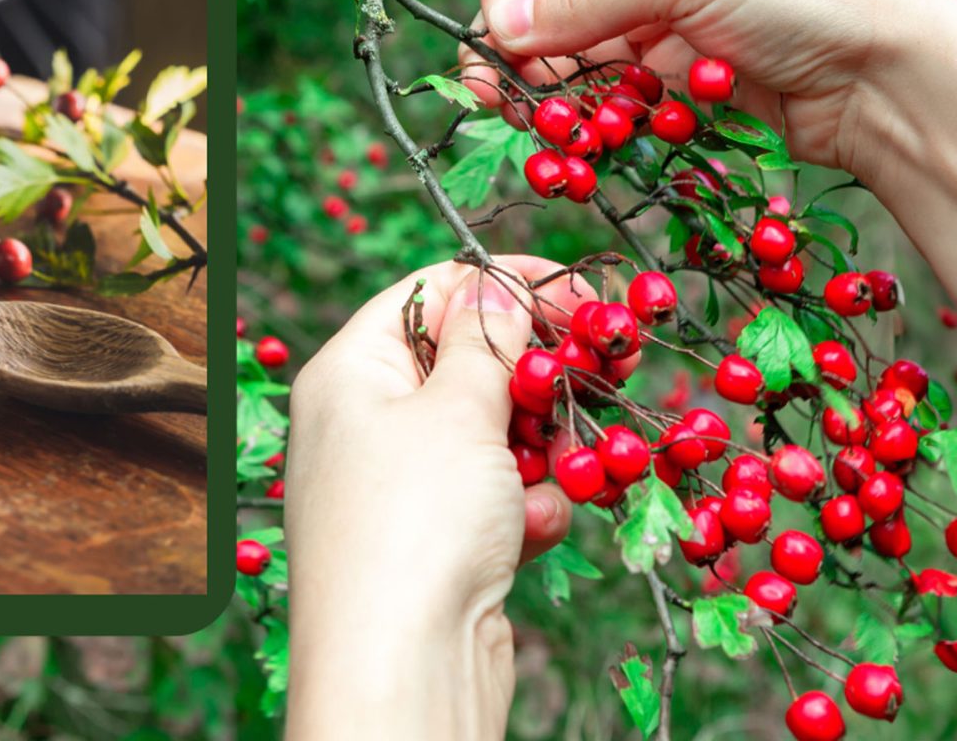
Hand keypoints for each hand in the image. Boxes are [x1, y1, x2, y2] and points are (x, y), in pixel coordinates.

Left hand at [283, 257, 596, 740]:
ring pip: (495, 435)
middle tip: (606, 360)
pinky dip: (527, 506)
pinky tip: (535, 527)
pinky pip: (499, 499)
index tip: (576, 287)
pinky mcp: (440, 544)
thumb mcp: (455, 409)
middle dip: (536, 370)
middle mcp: (368, 423)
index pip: (426, 296)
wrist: (401, 672)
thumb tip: (496, 288)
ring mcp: (404, 488)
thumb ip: (486, 342)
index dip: (500, 285)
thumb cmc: (414, 521)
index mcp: (349, 373)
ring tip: (568, 460)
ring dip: (542, 446)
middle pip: (466, 366)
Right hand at [466, 0, 956, 397]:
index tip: (508, 42)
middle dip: (515, 49)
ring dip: (551, 92)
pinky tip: (599, 137)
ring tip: (553, 130)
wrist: (892, 75)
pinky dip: (594, 117)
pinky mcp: (673, 76)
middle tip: (503, 101)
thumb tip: (498, 31)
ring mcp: (655, 19)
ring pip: (564, 55)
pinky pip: (606, 95)